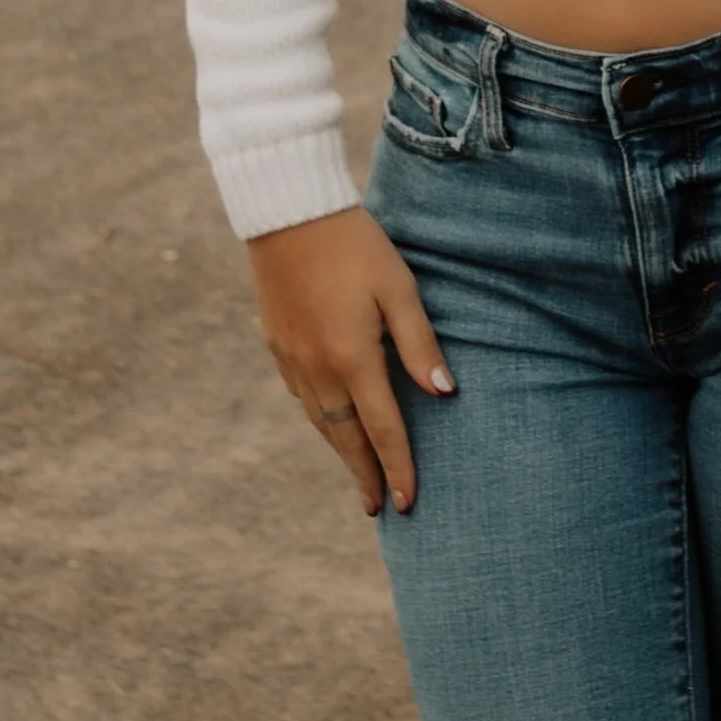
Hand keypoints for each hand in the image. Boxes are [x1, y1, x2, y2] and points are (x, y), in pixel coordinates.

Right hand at [246, 205, 456, 517]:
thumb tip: (444, 393)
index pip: (382, 430)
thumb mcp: (399, 287)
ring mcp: (292, 359)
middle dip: (365, 475)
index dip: (398, 468)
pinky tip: (328, 421)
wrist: (289, 212)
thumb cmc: (355, 244)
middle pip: (345, 438)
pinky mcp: (276, 343)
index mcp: (352, 359)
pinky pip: (301, 397)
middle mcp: (318, 369)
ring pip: (320, 422)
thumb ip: (420, 343)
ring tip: (358, 474)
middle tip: (379, 508)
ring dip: (341, 451)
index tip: (408, 504)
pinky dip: (319, 419)